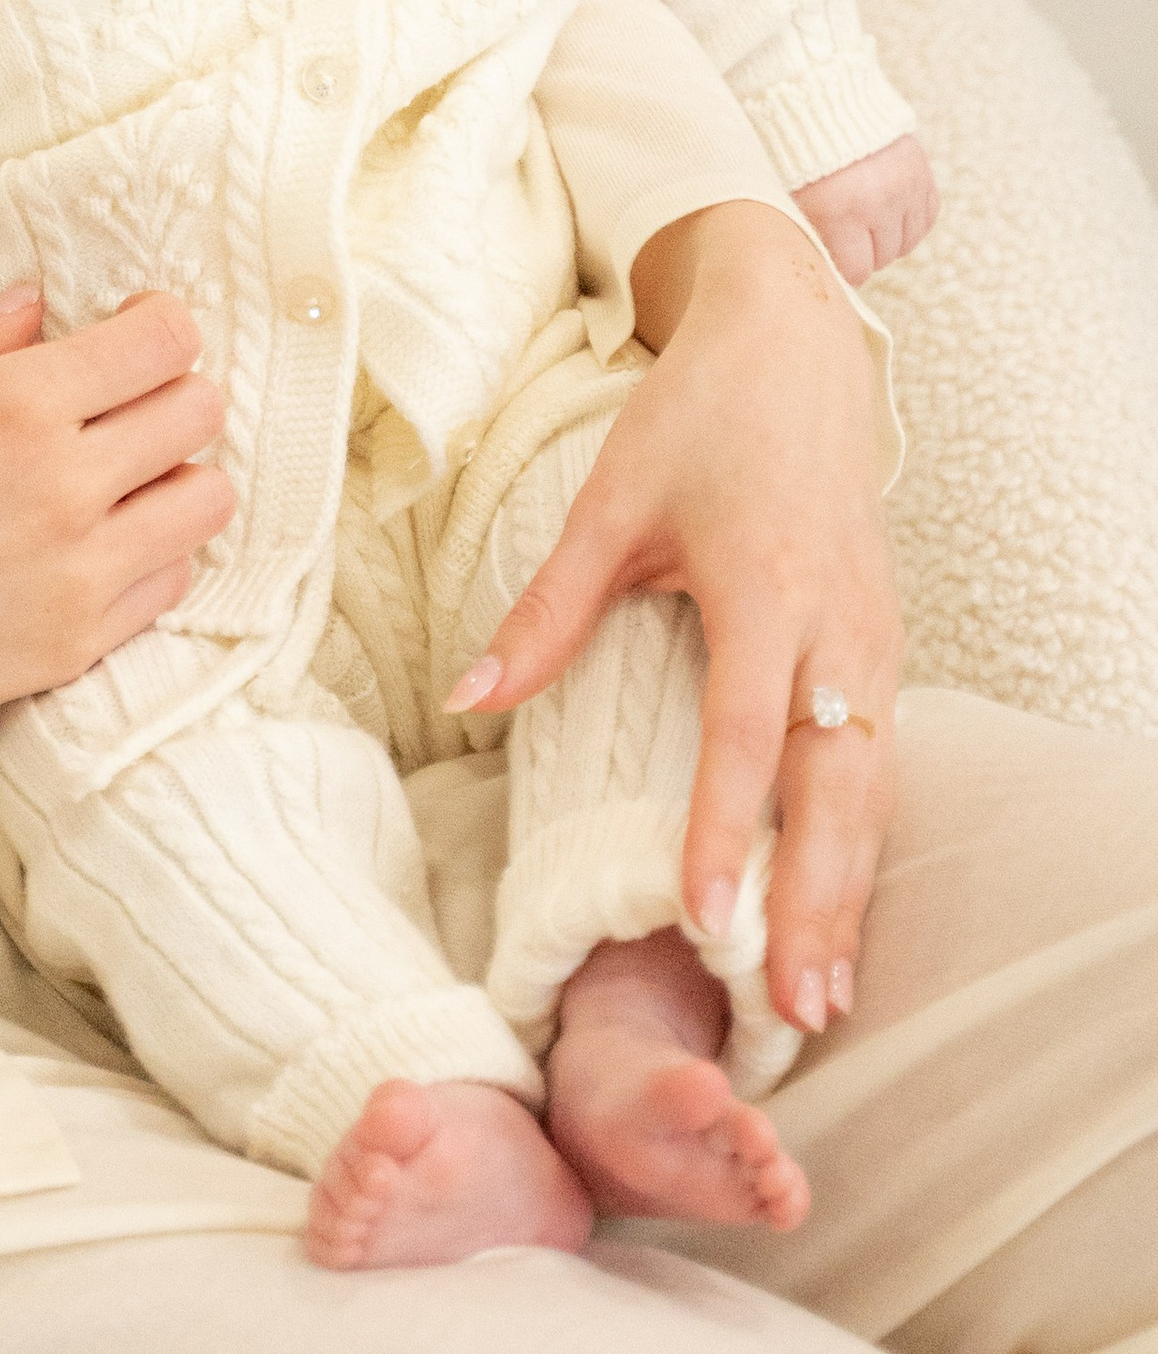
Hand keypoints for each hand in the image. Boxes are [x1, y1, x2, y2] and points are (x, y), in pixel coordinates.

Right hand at [0, 291, 230, 826]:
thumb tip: (35, 307)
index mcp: (15, 404)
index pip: (163, 340)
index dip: (161, 322)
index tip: (135, 327)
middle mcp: (67, 484)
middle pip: (199, 412)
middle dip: (171, 391)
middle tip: (124, 402)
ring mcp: (80, 574)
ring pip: (205, 500)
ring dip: (175, 476)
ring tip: (121, 478)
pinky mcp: (76, 645)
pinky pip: (172, 582)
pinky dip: (153, 553)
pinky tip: (99, 544)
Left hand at [446, 203, 899, 1036]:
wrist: (795, 344)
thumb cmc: (698, 417)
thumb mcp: (611, 503)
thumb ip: (547, 611)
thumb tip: (469, 700)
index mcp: (767, 589)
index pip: (749, 736)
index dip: (728, 832)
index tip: (705, 920)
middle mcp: (839, 629)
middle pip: (837, 791)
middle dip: (818, 905)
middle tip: (793, 1009)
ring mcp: (875, 641)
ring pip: (874, 789)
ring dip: (851, 893)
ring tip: (823, 995)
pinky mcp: (885, 645)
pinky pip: (883, 762)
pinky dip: (865, 843)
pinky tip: (841, 911)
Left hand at [792, 132, 937, 284]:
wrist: (823, 100)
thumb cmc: (800, 151)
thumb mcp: (793, 197)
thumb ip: (814, 237)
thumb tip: (831, 272)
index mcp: (838, 210)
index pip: (857, 269)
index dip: (846, 272)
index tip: (839, 267)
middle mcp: (877, 201)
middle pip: (883, 257)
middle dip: (865, 254)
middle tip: (849, 240)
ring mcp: (904, 187)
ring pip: (907, 242)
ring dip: (888, 239)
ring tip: (868, 224)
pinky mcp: (921, 172)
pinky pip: (927, 217)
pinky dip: (910, 221)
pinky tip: (890, 212)